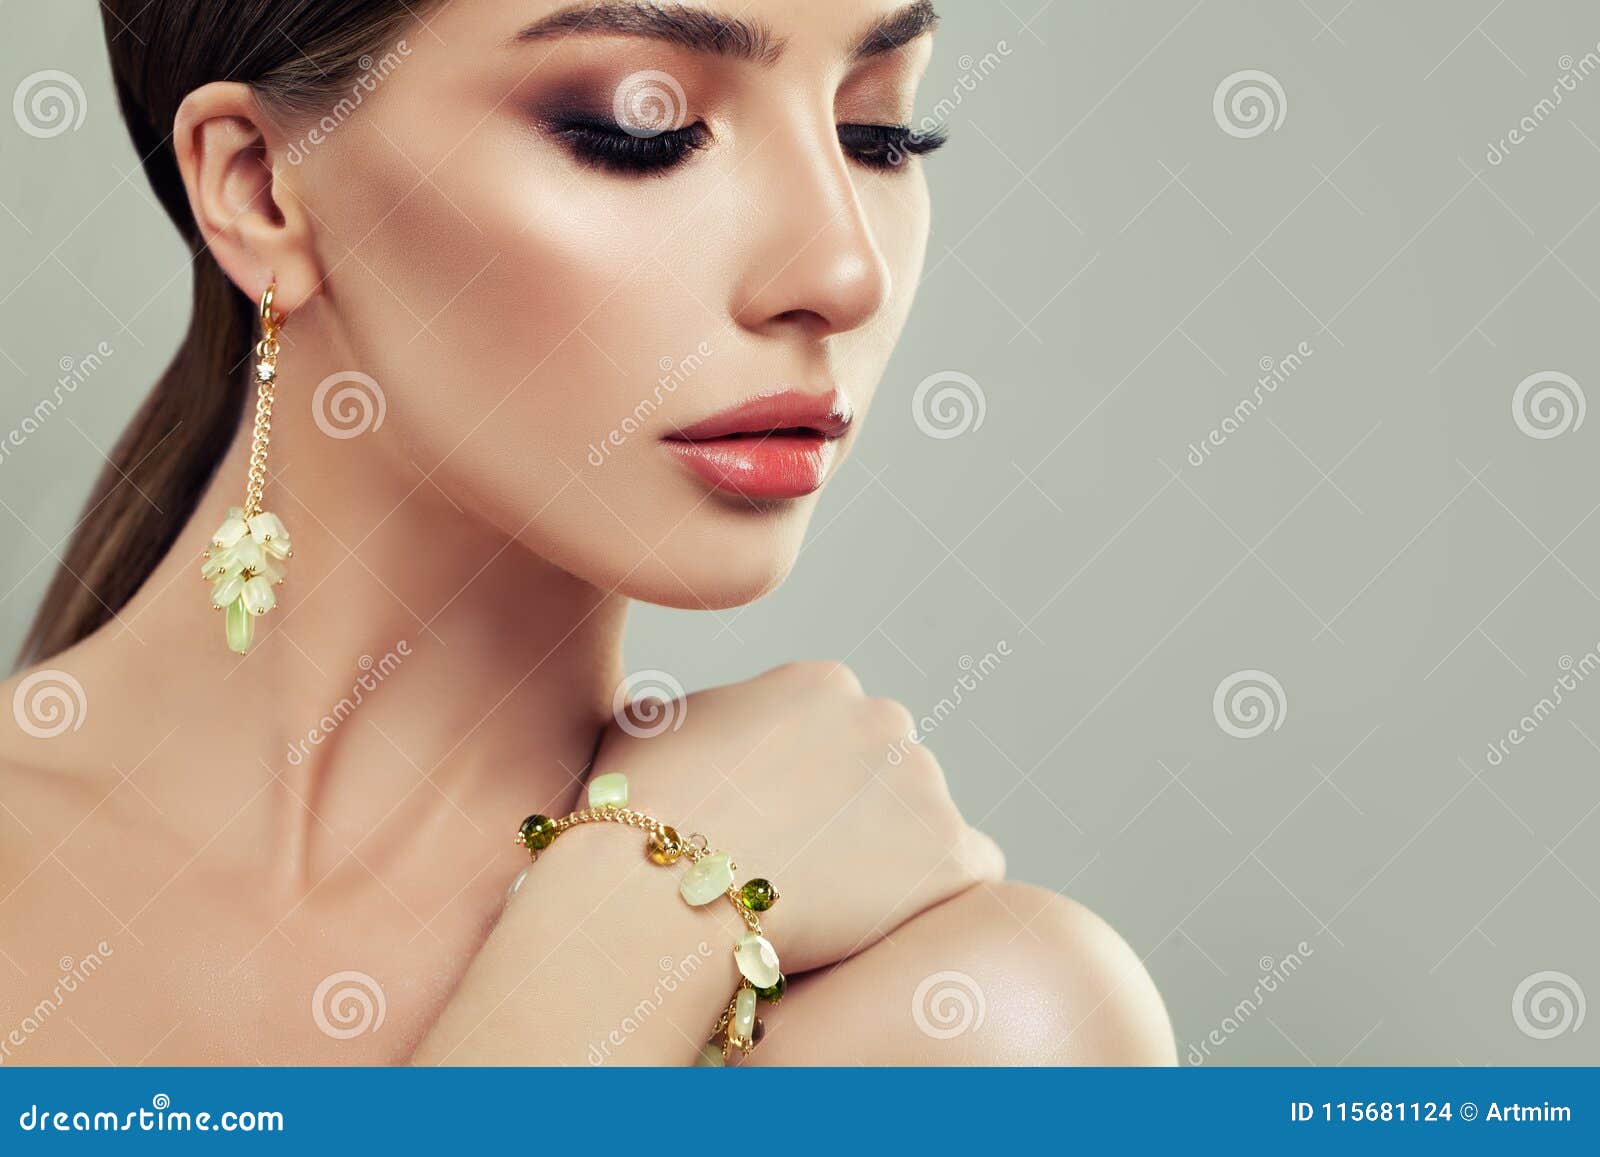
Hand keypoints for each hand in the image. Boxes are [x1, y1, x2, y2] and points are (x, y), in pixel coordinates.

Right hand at [586, 661, 1005, 973]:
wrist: (663, 891)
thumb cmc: (639, 816)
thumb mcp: (650, 729)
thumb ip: (696, 716)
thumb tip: (683, 718)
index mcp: (821, 684)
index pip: (840, 734)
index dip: (813, 788)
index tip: (785, 829)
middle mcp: (885, 719)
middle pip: (888, 774)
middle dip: (860, 817)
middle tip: (814, 873)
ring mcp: (924, 784)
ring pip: (927, 824)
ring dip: (895, 860)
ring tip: (838, 908)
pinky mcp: (950, 853)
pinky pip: (970, 872)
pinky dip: (935, 898)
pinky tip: (890, 924)